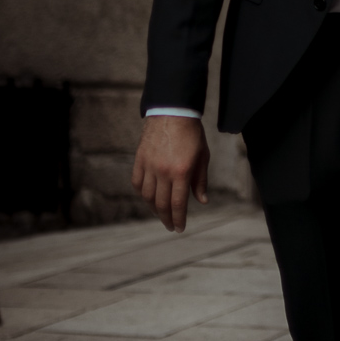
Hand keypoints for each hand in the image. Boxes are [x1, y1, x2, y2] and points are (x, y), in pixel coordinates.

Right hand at [131, 116, 209, 232]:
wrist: (173, 111)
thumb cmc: (192, 134)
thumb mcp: (203, 156)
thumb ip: (201, 180)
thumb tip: (202, 200)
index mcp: (181, 171)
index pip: (178, 203)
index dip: (178, 219)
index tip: (180, 228)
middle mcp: (163, 171)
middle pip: (161, 204)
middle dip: (166, 219)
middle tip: (170, 226)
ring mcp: (149, 166)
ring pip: (147, 196)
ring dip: (153, 208)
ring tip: (160, 213)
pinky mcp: (139, 159)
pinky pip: (137, 183)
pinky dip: (142, 193)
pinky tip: (148, 197)